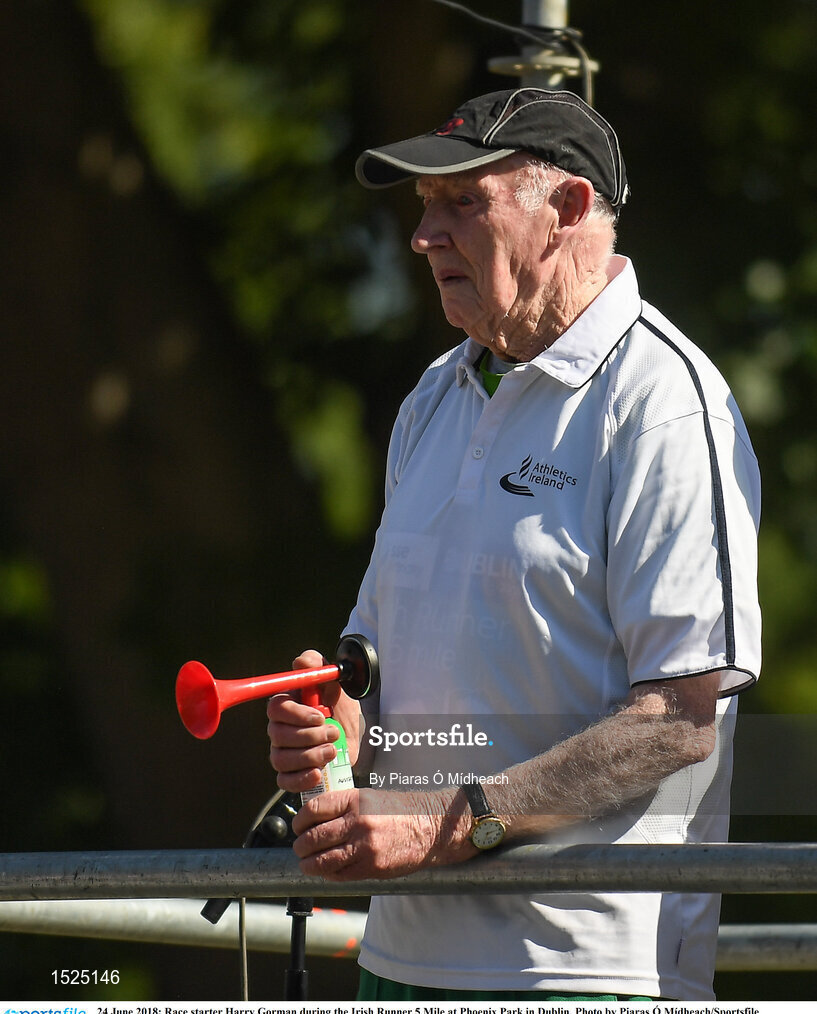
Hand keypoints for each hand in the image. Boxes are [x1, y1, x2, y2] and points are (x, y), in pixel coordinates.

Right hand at [266, 649, 362, 793]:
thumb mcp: (335, 680)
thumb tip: (301, 662)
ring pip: (281, 759)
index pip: (276, 709)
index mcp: (286, 704)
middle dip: (310, 736)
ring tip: (332, 750)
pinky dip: (301, 779)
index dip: (296, 714)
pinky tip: (318, 772)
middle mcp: (279, 728)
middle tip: (333, 733)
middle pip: (279, 736)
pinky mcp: (291, 773)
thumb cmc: (339, 705)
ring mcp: (283, 751)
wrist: (352, 733)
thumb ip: (317, 665)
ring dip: (310, 756)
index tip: (320, 716)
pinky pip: (284, 781)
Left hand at [291, 786, 471, 880]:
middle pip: (312, 837)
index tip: (298, 826)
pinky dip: (327, 873)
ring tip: (306, 862)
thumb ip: (341, 807)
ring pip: (321, 860)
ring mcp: (364, 847)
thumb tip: (312, 820)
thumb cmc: (397, 810)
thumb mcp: (367, 797)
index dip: (299, 821)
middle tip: (299, 847)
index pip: (313, 810)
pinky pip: (338, 874)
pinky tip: (326, 870)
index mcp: (354, 800)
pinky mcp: (371, 867)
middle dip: (300, 845)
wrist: (429, 827)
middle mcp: (358, 822)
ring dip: (308, 864)